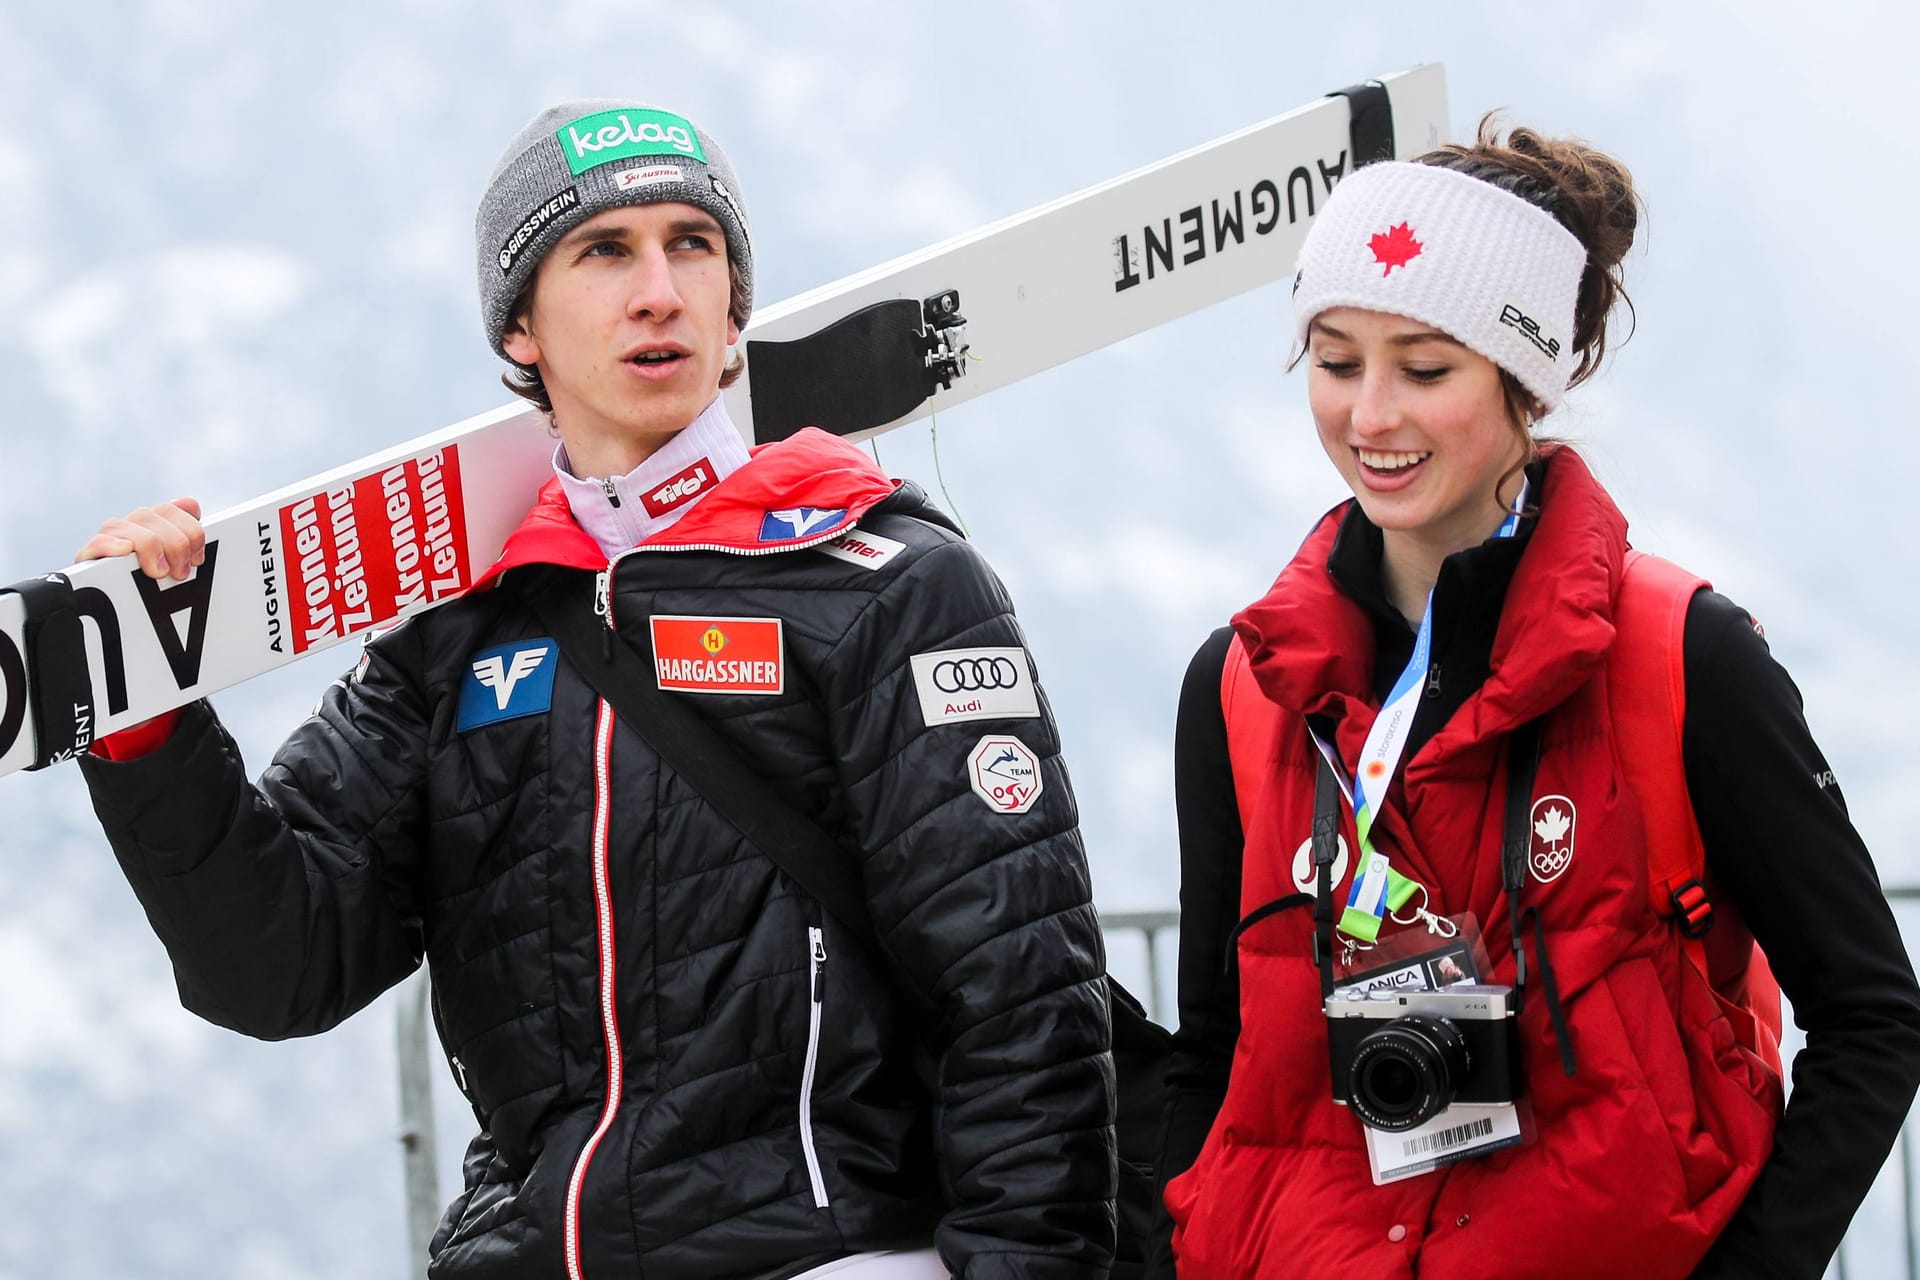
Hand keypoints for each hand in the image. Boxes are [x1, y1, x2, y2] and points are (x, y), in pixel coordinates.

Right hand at [76, 498, 205, 581]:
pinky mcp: (88, 558)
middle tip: (180, 574)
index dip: (192, 531)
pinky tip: (125, 550)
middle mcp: (131, 526)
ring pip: (128, 523)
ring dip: (150, 547)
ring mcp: (108, 540)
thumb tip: (191, 505)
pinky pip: (97, 542)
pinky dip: (111, 544)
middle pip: (155, 514)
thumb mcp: (176, 567)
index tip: (197, 560)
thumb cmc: (151, 594)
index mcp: (154, 525)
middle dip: (176, 545)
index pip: (175, 508)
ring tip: (159, 573)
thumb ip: (186, 539)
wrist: (109, 621)